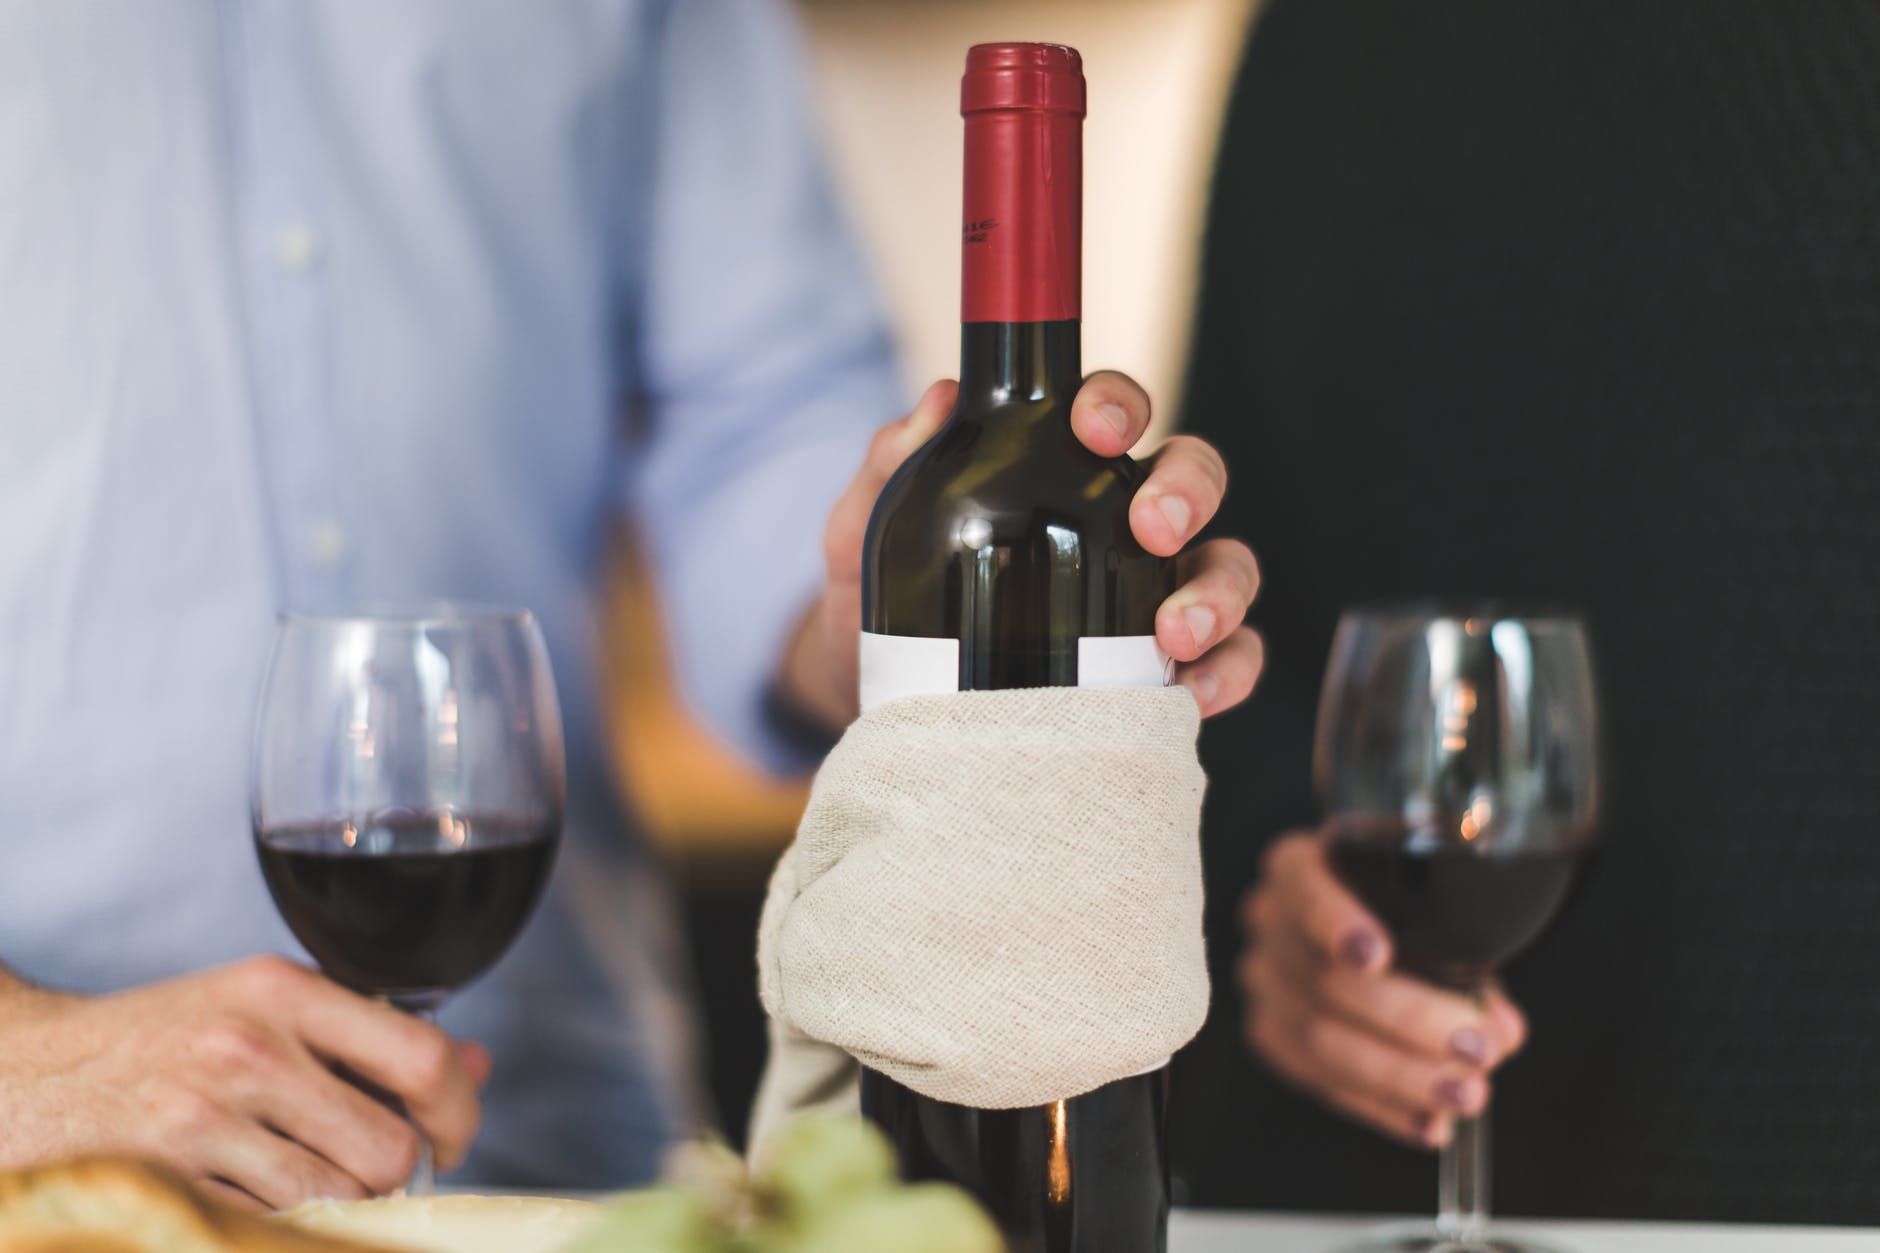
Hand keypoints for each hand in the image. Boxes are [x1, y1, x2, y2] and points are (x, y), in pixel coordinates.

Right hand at [0, 956, 489, 1208]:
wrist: (34, 1071)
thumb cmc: (165, 1038)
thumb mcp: (265, 1007)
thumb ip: (369, 1033)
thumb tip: (475, 1065)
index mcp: (283, 991)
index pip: (420, 1056)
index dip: (459, 1111)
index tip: (453, 1134)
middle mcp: (248, 1048)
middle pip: (388, 1146)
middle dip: (399, 1173)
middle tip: (381, 1173)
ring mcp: (203, 1117)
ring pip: (338, 1196)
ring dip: (342, 1203)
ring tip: (312, 1180)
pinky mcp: (169, 1178)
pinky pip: (274, 1221)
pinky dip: (286, 1221)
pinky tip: (262, 1196)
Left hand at [794, 372, 1263, 725]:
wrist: (872, 705)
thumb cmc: (879, 604)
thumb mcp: (860, 534)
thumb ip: (887, 465)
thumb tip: (935, 402)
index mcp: (1059, 474)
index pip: (1113, 417)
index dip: (1120, 405)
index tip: (1095, 428)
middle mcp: (1120, 527)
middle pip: (1194, 480)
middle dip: (1189, 492)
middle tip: (1150, 528)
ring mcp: (1147, 600)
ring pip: (1227, 570)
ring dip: (1219, 593)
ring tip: (1173, 633)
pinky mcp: (1158, 676)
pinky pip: (1226, 664)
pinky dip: (1227, 673)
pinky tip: (1190, 695)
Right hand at [1239, 831, 1528, 1147]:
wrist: (1352, 925)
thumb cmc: (1399, 910)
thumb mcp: (1428, 908)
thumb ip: (1461, 956)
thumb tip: (1500, 1028)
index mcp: (1298, 867)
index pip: (1307, 891)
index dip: (1338, 923)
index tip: (1377, 956)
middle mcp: (1268, 921)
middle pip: (1326, 979)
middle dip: (1409, 1020)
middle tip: (1476, 1048)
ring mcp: (1262, 981)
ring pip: (1321, 1040)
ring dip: (1401, 1076)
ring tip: (1465, 1094)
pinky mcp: (1269, 1035)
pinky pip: (1321, 1082)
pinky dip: (1381, 1107)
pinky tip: (1428, 1121)